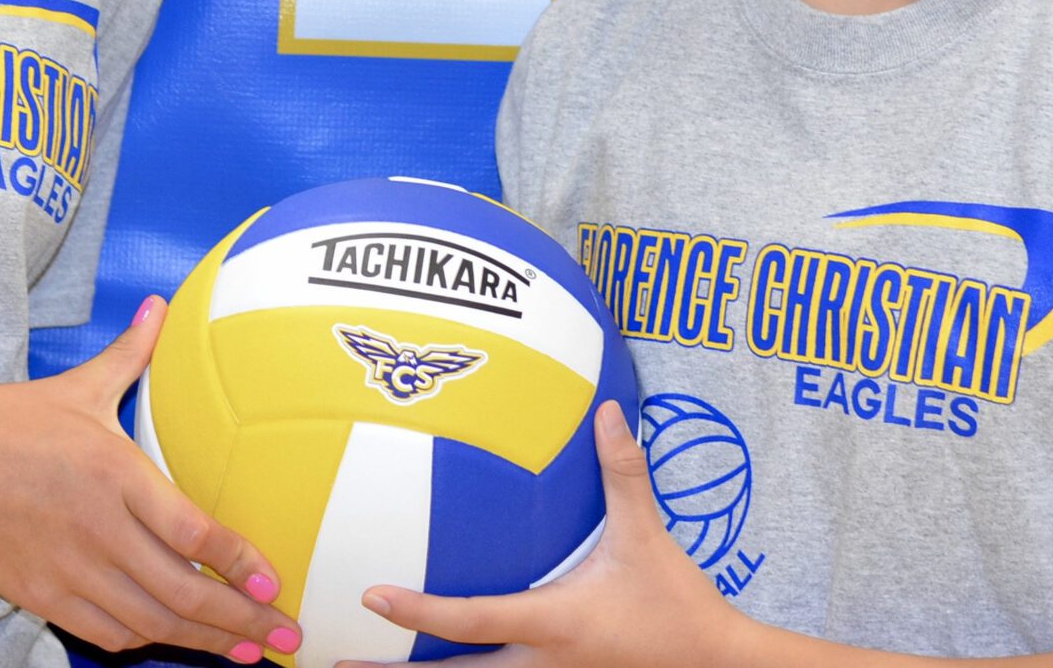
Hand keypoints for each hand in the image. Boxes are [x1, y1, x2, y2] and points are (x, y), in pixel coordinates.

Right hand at [0, 296, 301, 662]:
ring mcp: (67, 570)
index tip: (273, 582)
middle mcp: (97, 529)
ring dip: (202, 643)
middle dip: (241, 622)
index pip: (192, 532)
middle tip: (286, 639)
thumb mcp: (71, 388)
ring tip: (245, 653)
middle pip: (182, 593)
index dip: (239, 564)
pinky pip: (104, 633)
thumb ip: (128, 356)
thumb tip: (159, 308)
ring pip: (149, 623)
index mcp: (113, 474)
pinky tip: (169, 640)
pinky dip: (143, 641)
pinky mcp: (39, 596)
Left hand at [344, 400, 746, 667]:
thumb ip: (624, 472)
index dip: (418, 611)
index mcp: (551, 622)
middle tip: (337, 660)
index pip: (470, 619)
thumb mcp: (648, 534)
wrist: (715, 665)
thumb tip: (607, 410)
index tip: (370, 598)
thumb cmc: (678, 604)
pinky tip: (435, 663)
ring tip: (368, 667)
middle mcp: (539, 663)